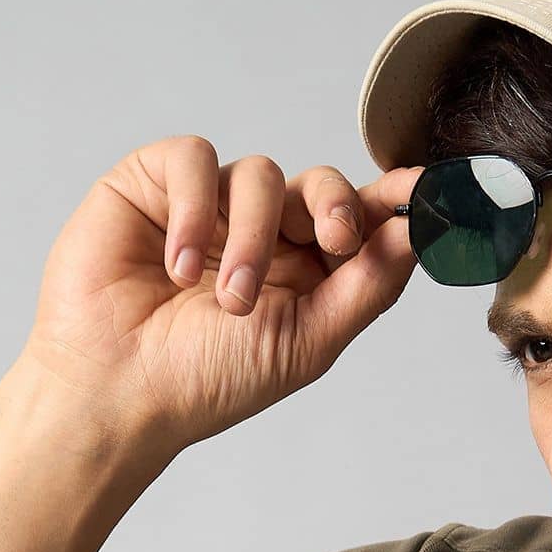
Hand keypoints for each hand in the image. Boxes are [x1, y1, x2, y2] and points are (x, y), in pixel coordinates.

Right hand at [14, 134, 420, 455]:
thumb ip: (367, 286)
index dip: (395, 198)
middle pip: (320, 183)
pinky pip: (193, 159)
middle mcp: (260, 233)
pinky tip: (176, 267)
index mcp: (303, 272)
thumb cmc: (206, 380)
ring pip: (258, 173)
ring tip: (225, 300)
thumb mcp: (306, 342)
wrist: (119, 391)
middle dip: (335, 206)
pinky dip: (193, 211)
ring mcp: (207, 206)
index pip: (359, 220)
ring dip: (250, 238)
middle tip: (334, 240)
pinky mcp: (153, 184)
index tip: (433, 185)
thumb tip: (422, 230)